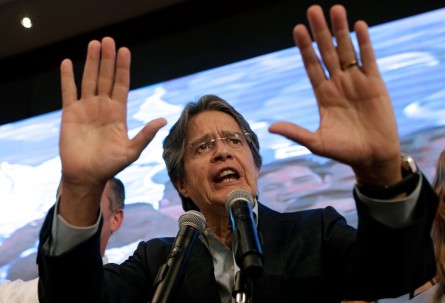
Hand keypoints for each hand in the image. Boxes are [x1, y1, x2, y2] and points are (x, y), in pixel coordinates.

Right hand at [59, 37, 165, 224]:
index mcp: (118, 113)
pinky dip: (67, 77)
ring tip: (93, 44)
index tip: (125, 51)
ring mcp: (86, 108)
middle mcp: (103, 106)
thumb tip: (162, 120)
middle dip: (108, 59)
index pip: (122, 84)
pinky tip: (68, 63)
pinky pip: (68, 92)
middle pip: (106, 77)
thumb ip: (145, 135)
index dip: (123, 68)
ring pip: (89, 80)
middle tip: (108, 40)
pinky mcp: (70, 114)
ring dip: (91, 62)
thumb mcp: (131, 150)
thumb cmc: (110, 166)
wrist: (87, 176)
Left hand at [269, 5, 400, 185]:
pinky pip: (369, 59)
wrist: (372, 157)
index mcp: (323, 95)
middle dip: (321, 32)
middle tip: (313, 10)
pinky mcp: (375, 84)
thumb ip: (295, 133)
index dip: (305, 48)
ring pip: (347, 51)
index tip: (298, 29)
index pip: (312, 65)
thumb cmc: (344, 151)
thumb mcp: (316, 143)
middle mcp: (338, 84)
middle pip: (327, 52)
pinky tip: (358, 26)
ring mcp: (357, 82)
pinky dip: (364, 43)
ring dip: (341, 31)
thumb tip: (270, 128)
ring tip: (336, 10)